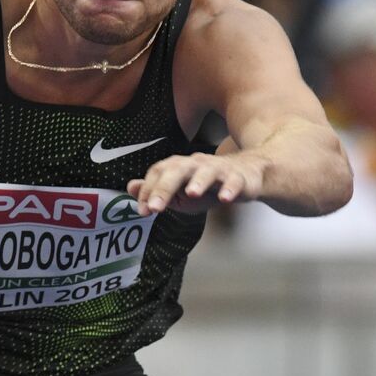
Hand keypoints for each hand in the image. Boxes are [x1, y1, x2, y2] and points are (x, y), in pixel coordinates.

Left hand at [127, 152, 264, 214]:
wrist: (245, 176)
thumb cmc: (206, 186)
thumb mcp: (178, 192)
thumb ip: (156, 191)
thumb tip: (130, 188)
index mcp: (179, 167)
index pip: (158, 173)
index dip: (149, 191)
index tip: (143, 210)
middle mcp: (196, 164)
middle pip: (177, 170)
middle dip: (164, 188)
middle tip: (155, 208)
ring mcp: (218, 169)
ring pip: (207, 171)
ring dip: (199, 182)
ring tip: (191, 193)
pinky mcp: (239, 177)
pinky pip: (234, 181)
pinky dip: (230, 188)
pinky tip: (225, 199)